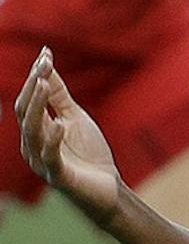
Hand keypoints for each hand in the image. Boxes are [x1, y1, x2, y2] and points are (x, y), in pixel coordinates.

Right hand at [15, 49, 120, 224]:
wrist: (108, 190)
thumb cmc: (89, 154)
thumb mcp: (74, 117)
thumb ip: (58, 95)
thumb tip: (45, 63)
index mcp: (35, 130)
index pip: (27, 99)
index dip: (34, 76)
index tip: (46, 54)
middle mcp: (32, 145)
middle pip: (24, 112)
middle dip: (31, 87)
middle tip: (43, 65)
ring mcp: (42, 162)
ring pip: (32, 131)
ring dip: (37, 106)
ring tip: (43, 84)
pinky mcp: (58, 176)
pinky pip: (50, 156)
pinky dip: (54, 139)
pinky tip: (61, 124)